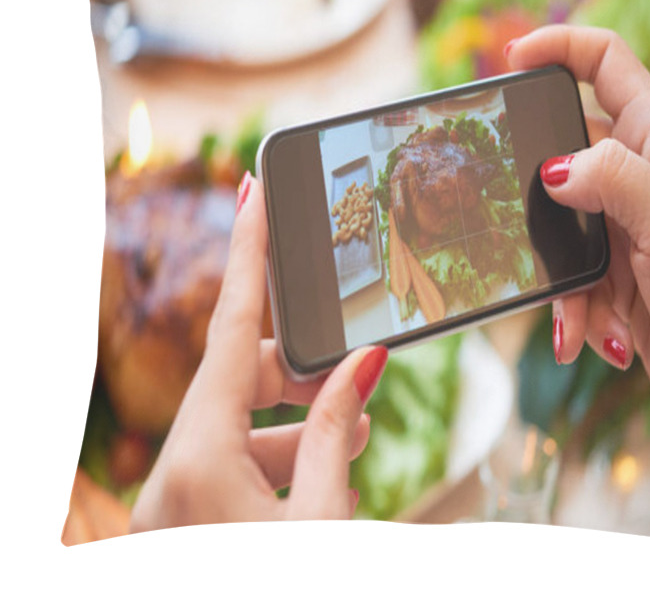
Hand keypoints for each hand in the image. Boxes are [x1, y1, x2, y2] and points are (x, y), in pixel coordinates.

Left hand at [130, 172, 387, 530]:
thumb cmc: (281, 604)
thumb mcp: (321, 520)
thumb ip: (336, 434)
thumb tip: (365, 362)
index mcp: (199, 458)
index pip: (232, 327)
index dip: (249, 250)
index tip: (253, 190)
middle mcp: (175, 468)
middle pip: (241, 376)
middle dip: (302, 368)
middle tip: (355, 365)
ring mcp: (176, 494)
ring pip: (239, 423)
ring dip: (300, 423)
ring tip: (356, 431)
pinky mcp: (188, 516)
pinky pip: (233, 462)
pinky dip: (281, 458)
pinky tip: (326, 475)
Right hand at [507, 25, 649, 445]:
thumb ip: (613, 176)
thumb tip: (552, 167)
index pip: (606, 63)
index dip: (558, 47)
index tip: (511, 58)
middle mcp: (639, 174)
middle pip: (564, 145)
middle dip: (536, 184)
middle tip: (513, 210)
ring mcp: (624, 222)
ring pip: (556, 218)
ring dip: (557, 268)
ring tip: (584, 311)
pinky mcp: (613, 269)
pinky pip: (566, 269)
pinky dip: (570, 304)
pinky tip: (590, 335)